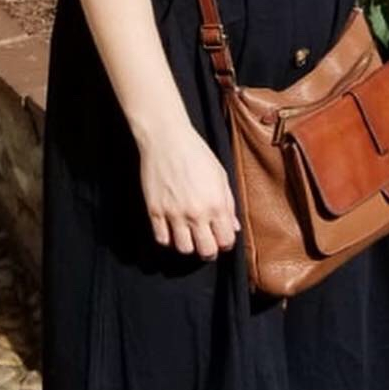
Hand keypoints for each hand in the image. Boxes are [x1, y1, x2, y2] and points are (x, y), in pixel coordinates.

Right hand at [138, 121, 240, 259]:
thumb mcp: (220, 175)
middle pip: (205, 251)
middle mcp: (196, 213)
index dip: (225, 243)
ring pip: (184, 249)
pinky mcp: (154, 210)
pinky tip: (171, 228)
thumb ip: (229, 204)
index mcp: (216, 204)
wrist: (166, 138)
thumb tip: (234, 228)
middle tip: (205, 242)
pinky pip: (162, 238)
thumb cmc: (196, 153)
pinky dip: (167, 238)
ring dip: (188, 245)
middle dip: (208, 250)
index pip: (225, 241)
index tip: (221, 238)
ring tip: (188, 234)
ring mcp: (173, 213)